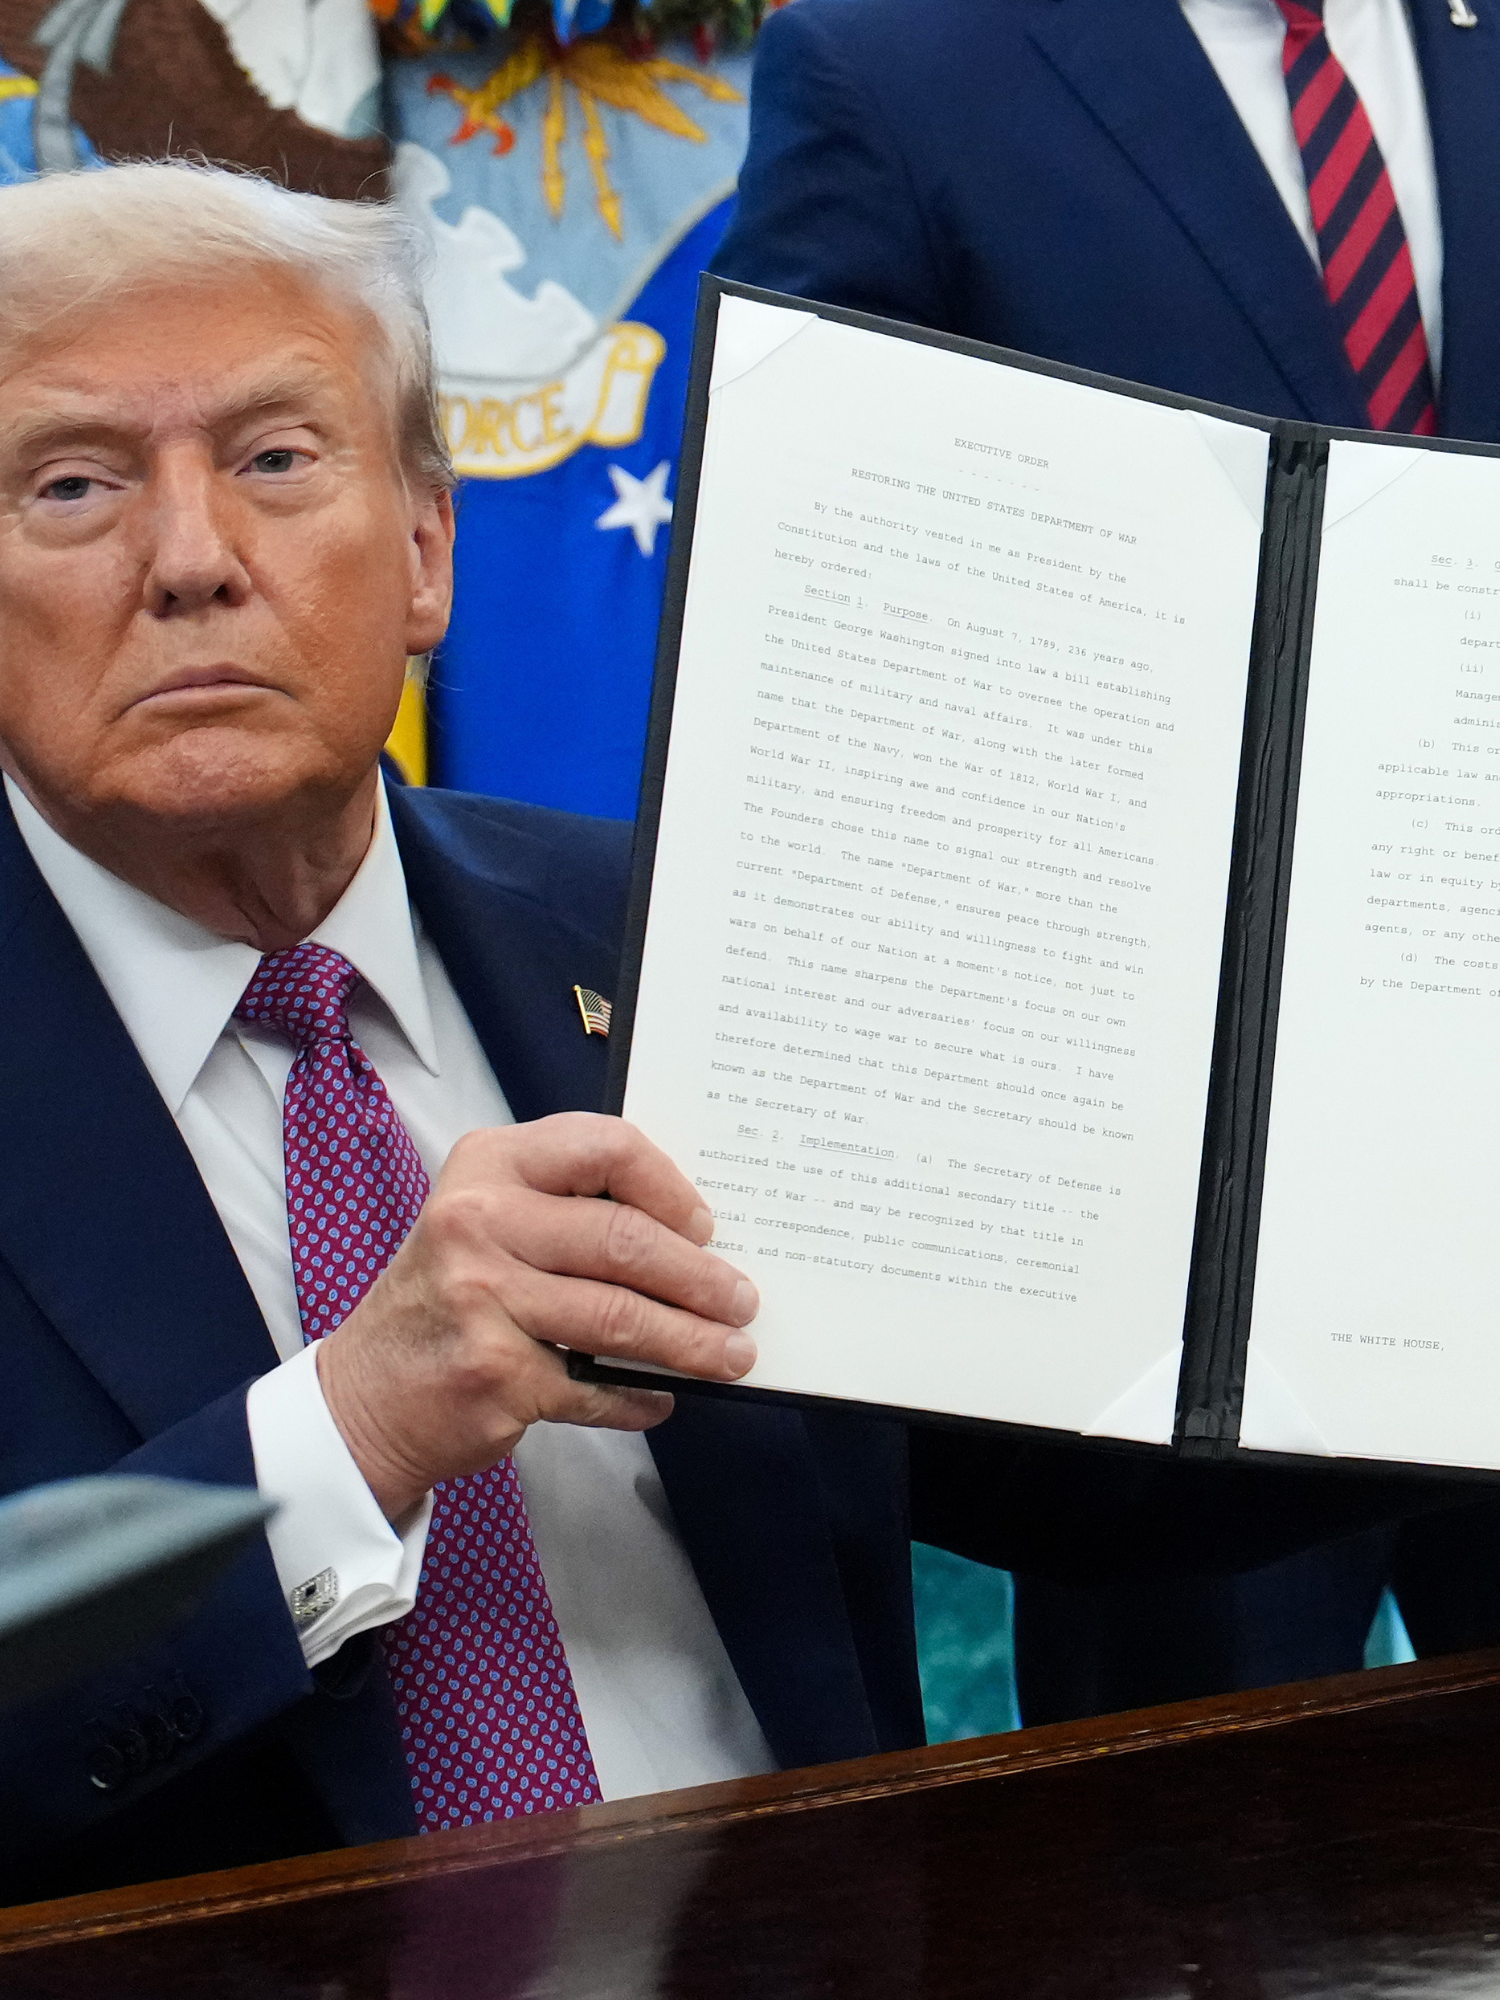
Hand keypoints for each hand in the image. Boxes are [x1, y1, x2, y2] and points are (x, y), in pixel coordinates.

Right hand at [314, 1113, 757, 1519]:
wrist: (365, 1392)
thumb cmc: (445, 1297)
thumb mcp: (486, 1219)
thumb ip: (566, 1208)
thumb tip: (689, 1236)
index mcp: (488, 1166)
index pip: (605, 1147)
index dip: (670, 1187)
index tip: (706, 1226)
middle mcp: (479, 1221)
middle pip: (625, 1240)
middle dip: (700, 1278)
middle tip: (741, 1302)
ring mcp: (483, 1299)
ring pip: (621, 1317)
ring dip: (692, 1343)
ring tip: (730, 1356)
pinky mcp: (495, 1372)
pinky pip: (596, 1386)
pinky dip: (638, 1398)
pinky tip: (659, 1399)